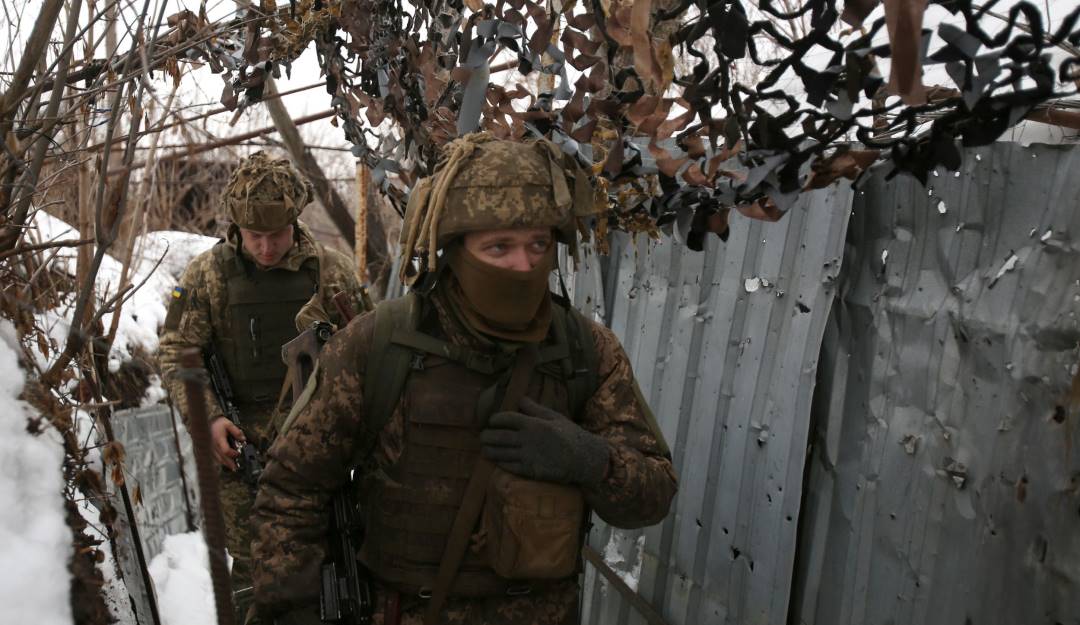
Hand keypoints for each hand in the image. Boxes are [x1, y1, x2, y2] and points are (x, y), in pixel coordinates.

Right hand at [210, 417, 243, 470]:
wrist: (205, 422)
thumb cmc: (217, 423)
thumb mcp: (229, 424)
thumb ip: (236, 432)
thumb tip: (243, 439)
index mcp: (219, 440)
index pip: (226, 451)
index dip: (233, 454)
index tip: (238, 453)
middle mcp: (213, 446)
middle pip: (222, 458)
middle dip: (230, 463)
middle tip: (236, 468)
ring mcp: (210, 449)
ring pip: (218, 459)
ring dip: (225, 464)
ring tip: (232, 467)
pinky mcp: (208, 450)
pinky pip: (214, 458)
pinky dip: (220, 461)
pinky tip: (225, 463)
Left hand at [480, 397, 609, 485]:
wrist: (583, 459)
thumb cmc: (570, 435)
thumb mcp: (555, 417)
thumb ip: (535, 409)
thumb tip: (520, 399)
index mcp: (534, 424)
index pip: (507, 419)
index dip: (495, 419)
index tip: (491, 421)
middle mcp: (528, 439)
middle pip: (499, 436)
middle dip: (487, 436)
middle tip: (482, 436)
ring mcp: (528, 456)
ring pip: (501, 453)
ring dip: (489, 450)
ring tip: (484, 449)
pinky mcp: (530, 470)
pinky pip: (509, 466)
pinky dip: (500, 462)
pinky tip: (495, 460)